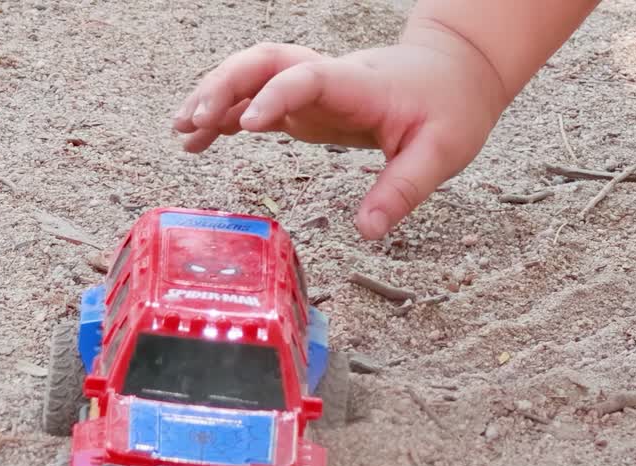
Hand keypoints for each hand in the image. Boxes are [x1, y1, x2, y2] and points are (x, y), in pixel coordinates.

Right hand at [172, 40, 506, 239]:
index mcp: (357, 85)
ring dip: (214, 95)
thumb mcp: (439, 154)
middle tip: (191, 120)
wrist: (454, 73)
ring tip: (181, 132)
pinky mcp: (306, 104)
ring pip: (252, 75)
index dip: (275, 96)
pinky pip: (257, 100)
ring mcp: (312, 88)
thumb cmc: (448, 108)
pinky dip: (225, 115)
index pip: (306, 78)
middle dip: (223, 85)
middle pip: (262, 62)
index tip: (247, 124)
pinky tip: (199, 138)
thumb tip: (367, 232)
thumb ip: (401, 191)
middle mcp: (327, 79)